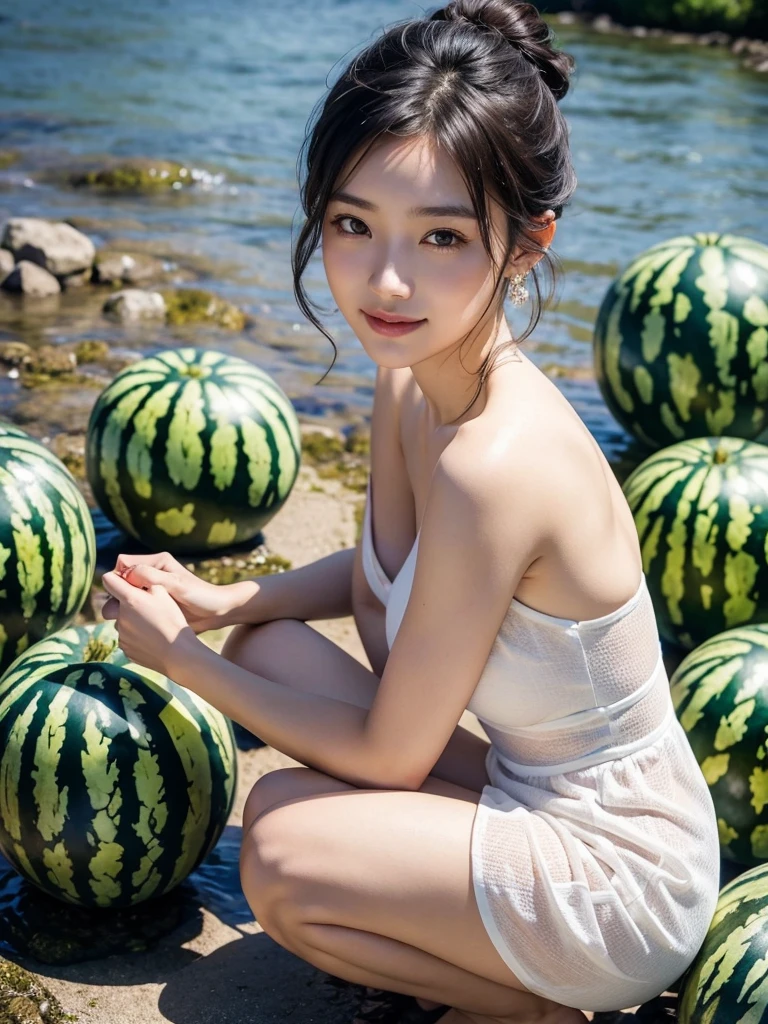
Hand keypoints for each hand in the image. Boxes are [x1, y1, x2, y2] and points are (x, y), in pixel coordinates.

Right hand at [101, 551, 240, 632]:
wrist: (218, 612)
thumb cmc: (201, 596)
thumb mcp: (177, 585)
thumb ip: (152, 577)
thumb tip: (126, 573)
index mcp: (156, 563)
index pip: (123, 564)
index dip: (117, 578)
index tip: (120, 594)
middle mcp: (151, 574)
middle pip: (121, 581)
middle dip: (115, 595)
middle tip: (114, 613)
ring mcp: (152, 590)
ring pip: (126, 596)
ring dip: (121, 607)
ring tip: (122, 621)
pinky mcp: (154, 604)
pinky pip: (134, 607)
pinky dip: (130, 615)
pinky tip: (132, 627)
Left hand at [101, 570, 196, 676]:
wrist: (178, 653)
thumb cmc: (172, 619)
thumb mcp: (163, 592)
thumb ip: (145, 582)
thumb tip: (133, 580)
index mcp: (129, 599)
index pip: (108, 580)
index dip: (115, 579)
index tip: (123, 582)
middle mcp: (120, 617)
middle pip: (115, 604)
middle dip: (127, 604)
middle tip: (147, 609)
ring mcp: (121, 635)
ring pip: (122, 622)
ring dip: (132, 621)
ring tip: (152, 626)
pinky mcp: (125, 649)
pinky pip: (127, 638)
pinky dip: (136, 636)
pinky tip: (152, 638)